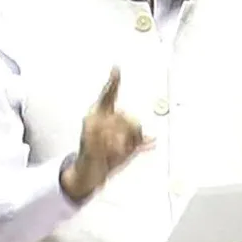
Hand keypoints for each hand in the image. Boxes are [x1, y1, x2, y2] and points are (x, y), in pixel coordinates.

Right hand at [60, 67, 149, 201]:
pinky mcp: (88, 144)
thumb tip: (154, 141)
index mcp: (101, 115)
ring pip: (122, 133)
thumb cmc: (105, 157)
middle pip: (128, 118)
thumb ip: (138, 140)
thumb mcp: (126, 147)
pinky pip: (113, 146)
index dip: (113, 82)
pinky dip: (118, 153)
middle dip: (135, 133)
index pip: (108, 95)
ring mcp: (90, 131)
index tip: (116, 68)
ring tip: (117, 152)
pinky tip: (113, 155)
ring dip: (125, 146)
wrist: (88, 174)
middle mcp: (93, 119)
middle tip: (128, 144)